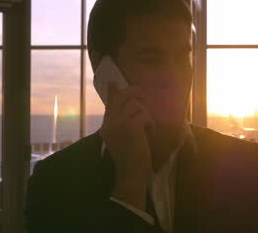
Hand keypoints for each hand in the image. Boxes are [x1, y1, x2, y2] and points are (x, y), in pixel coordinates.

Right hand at [101, 82, 154, 210]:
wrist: (130, 174)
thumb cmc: (129, 159)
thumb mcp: (122, 139)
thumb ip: (121, 124)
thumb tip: (128, 112)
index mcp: (106, 127)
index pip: (110, 104)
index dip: (113, 92)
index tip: (112, 82)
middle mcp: (110, 123)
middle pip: (122, 98)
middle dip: (133, 92)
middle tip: (142, 93)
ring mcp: (120, 124)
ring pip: (136, 106)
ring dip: (145, 116)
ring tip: (147, 129)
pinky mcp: (131, 127)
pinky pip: (145, 116)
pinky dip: (150, 125)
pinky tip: (149, 135)